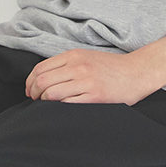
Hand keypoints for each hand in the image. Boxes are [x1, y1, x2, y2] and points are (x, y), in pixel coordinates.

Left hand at [25, 47, 158, 104]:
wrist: (136, 72)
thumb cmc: (111, 67)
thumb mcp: (86, 57)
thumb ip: (66, 64)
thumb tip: (44, 77)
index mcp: (74, 55)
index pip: (40, 68)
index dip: (30, 82)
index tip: (30, 90)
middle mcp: (77, 66)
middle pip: (42, 81)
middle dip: (33, 93)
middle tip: (34, 100)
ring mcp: (85, 81)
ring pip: (51, 93)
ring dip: (44, 102)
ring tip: (46, 106)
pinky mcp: (94, 96)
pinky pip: (67, 104)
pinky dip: (58, 109)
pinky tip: (60, 110)